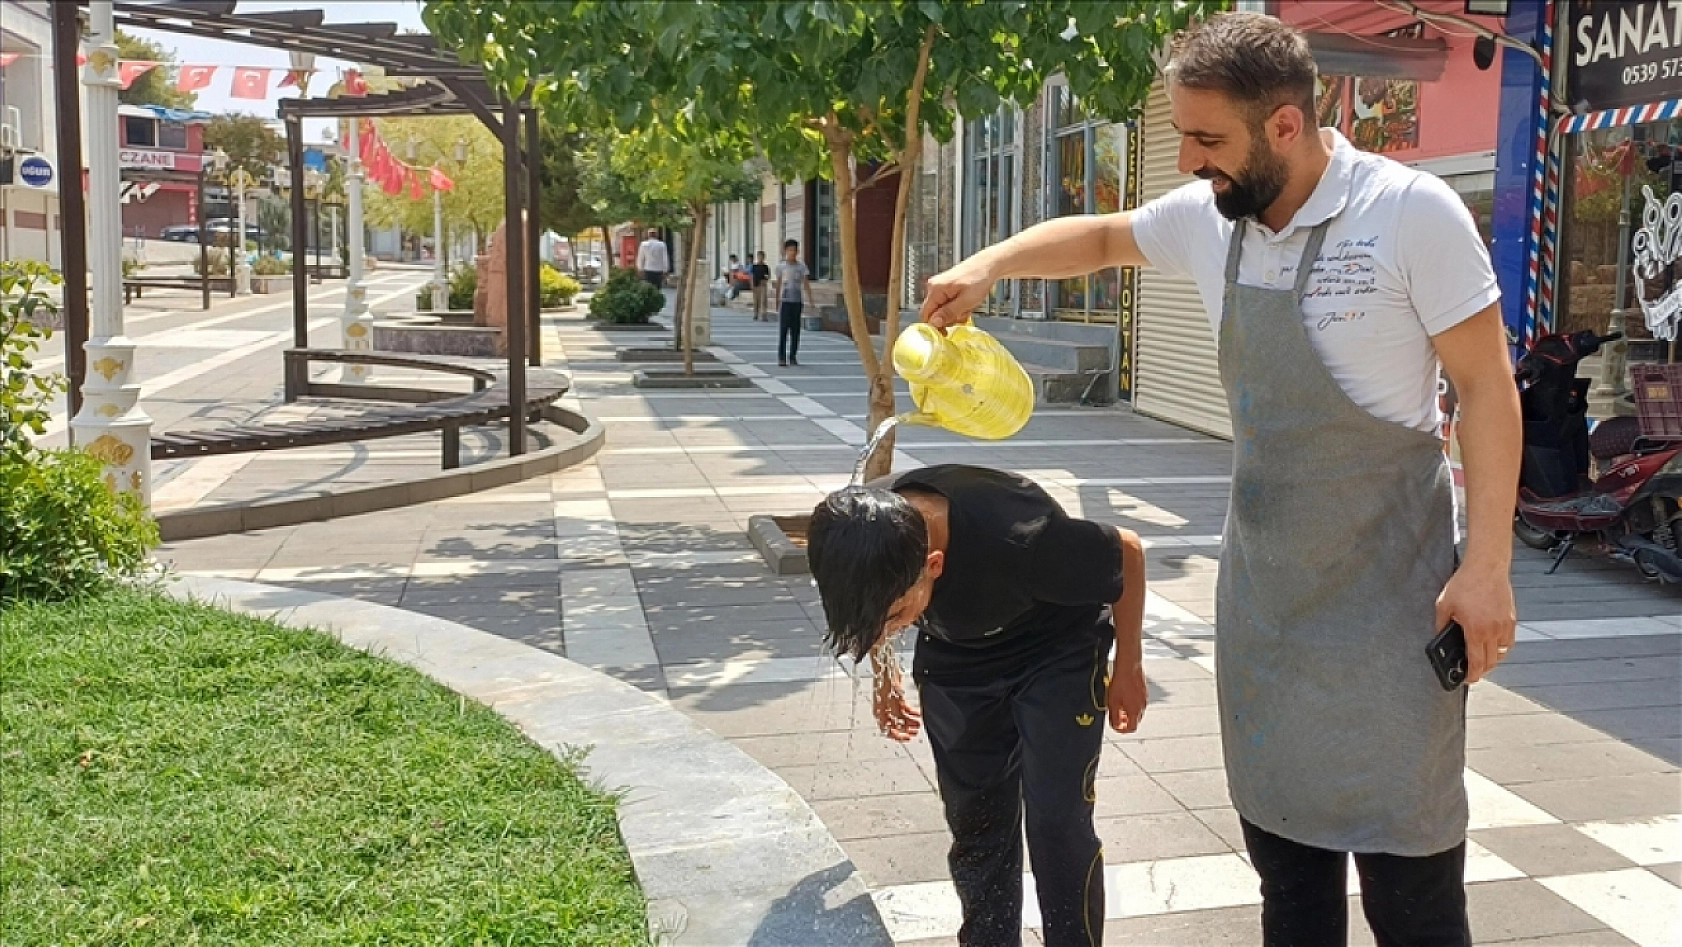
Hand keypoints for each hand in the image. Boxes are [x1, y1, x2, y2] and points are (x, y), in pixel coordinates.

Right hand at [873, 675, 921, 741]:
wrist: (886, 667)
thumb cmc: (884, 682)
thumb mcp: (889, 701)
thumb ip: (893, 713)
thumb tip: (896, 726)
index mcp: (879, 712)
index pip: (887, 729)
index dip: (897, 735)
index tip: (907, 738)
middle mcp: (884, 710)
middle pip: (895, 725)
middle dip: (906, 729)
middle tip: (916, 731)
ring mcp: (891, 704)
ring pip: (902, 718)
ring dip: (911, 722)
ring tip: (919, 724)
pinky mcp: (897, 698)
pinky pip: (906, 709)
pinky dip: (912, 712)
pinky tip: (918, 714)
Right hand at [920, 256, 995, 330]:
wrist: (988, 265)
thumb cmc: (979, 279)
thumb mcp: (966, 301)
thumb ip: (949, 312)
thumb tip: (934, 323)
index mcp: (935, 289)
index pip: (926, 315)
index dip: (935, 326)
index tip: (948, 332)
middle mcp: (933, 287)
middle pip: (934, 313)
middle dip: (948, 319)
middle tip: (964, 316)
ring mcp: (939, 287)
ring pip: (941, 310)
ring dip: (954, 314)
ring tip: (968, 307)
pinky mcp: (945, 288)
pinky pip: (946, 304)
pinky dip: (956, 308)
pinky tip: (966, 304)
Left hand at [1107, 657, 1147, 732]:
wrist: (1129, 667)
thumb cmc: (1120, 683)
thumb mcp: (1112, 702)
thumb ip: (1113, 716)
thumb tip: (1114, 725)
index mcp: (1135, 711)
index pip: (1131, 728)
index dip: (1122, 730)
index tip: (1115, 727)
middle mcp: (1142, 707)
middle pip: (1135, 721)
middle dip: (1125, 722)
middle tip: (1116, 718)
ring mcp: (1145, 699)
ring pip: (1137, 712)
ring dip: (1128, 713)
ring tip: (1119, 707)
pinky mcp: (1144, 692)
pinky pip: (1139, 703)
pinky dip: (1131, 705)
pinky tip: (1124, 697)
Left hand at [1435, 563, 1515, 683]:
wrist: (1486, 567)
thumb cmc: (1465, 583)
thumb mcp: (1444, 605)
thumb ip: (1442, 624)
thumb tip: (1441, 637)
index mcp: (1476, 630)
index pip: (1477, 662)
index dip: (1473, 675)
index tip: (1468, 680)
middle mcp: (1493, 630)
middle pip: (1491, 662)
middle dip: (1482, 671)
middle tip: (1472, 672)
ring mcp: (1505, 625)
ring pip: (1502, 653)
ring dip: (1492, 660)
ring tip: (1481, 659)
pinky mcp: (1511, 619)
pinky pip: (1508, 642)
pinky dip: (1501, 648)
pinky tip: (1491, 645)